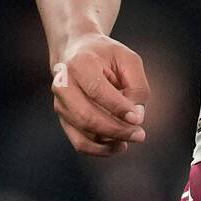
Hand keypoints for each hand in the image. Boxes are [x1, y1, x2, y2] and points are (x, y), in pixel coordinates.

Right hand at [50, 34, 149, 156]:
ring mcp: (60, 104)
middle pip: (86, 116)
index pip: (97, 91)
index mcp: (79, 64)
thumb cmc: (107, 56)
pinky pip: (79, 142)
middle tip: (140, 135)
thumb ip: (137, 85)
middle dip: (116, 130)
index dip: (118, 108)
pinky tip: (118, 145)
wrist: (77, 51)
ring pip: (83, 132)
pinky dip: (100, 149)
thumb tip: (136, 118)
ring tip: (132, 138)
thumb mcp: (128, 60)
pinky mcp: (63, 118)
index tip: (138, 119)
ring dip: (110, 141)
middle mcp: (63, 85)